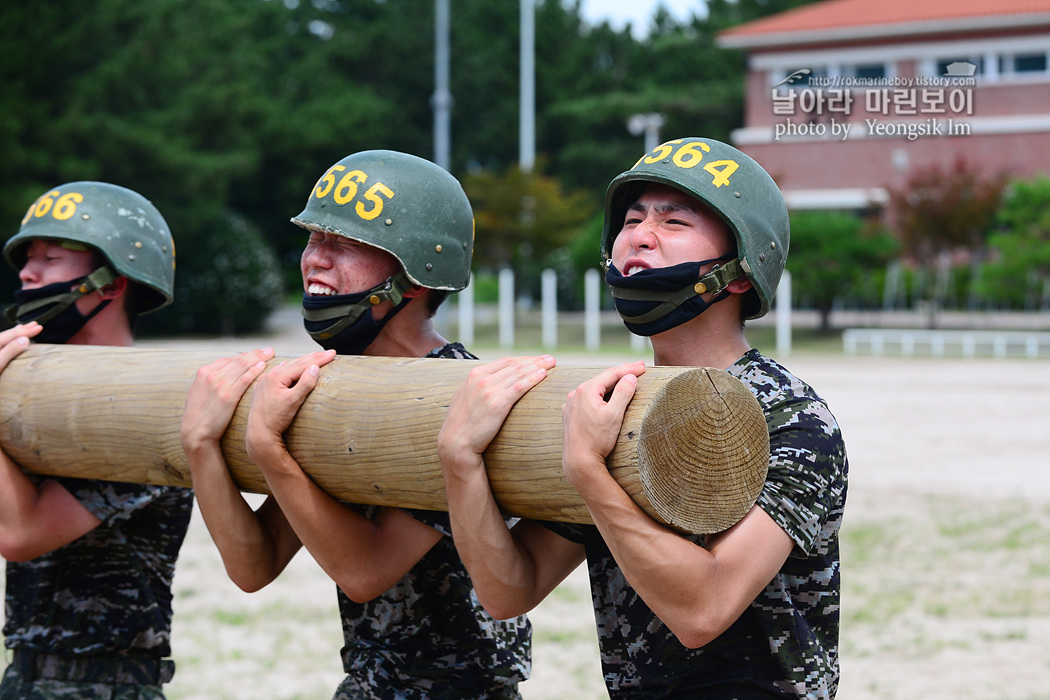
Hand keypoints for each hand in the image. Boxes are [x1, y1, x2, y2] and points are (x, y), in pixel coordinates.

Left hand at [0, 322, 40, 373]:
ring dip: (15, 333)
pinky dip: (9, 340)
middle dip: (22, 329)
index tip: (39, 328)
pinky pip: (2, 344)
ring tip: (23, 328)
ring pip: (3, 338)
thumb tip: (25, 340)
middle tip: (34, 325)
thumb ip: (10, 351)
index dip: (26, 331)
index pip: (11, 335)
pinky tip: (11, 341)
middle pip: (7, 334)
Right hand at [181, 348, 274, 452]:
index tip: (255, 354)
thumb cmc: (197, 415)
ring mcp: (220, 385)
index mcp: (203, 372)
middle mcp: (211, 375)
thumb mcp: (197, 392)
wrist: (195, 432)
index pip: (228, 359)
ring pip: (243, 366)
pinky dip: (254, 371)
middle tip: (268, 350)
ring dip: (258, 358)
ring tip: (270, 354)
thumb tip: (218, 373)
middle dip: (255, 353)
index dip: (244, 355)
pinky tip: (263, 366)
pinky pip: (244, 379)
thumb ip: (208, 380)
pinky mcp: (228, 396)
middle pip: (237, 360)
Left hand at [245, 350, 335, 464]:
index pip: (303, 364)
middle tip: (327, 353)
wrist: (259, 433)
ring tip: (313, 357)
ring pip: (287, 367)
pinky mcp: (263, 388)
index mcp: (276, 376)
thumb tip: (314, 368)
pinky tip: (288, 366)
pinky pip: (278, 373)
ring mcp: (264, 381)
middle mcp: (269, 376)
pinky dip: (289, 368)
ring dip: (301, 362)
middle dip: (312, 358)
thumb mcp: (293, 401)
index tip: (332, 354)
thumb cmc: (275, 419)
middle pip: (295, 363)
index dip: (319, 359)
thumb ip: (305, 383)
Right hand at [439, 355, 555, 461]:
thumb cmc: (462, 422)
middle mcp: (482, 379)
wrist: (455, 441)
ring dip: (538, 366)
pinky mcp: (497, 404)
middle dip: (534, 360)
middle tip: (550, 359)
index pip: (504, 362)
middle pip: (514, 365)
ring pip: (519, 373)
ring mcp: (489, 390)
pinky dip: (533, 379)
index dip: (523, 359)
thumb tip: (492, 381)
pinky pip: (519, 387)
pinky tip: (543, 375)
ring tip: (551, 364)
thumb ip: (478, 385)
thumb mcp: (466, 396)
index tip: (536, 360)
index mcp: (474, 374)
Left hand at [561, 360, 645, 489]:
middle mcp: (575, 394)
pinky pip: (587, 399)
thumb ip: (623, 393)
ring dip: (609, 383)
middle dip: (621, 373)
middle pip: (602, 379)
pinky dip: (598, 395)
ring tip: (624, 378)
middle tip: (638, 367)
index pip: (612, 374)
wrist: (579, 462)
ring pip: (594, 389)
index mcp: (586, 390)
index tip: (643, 366)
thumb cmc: (597, 440)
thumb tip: (630, 377)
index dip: (629, 369)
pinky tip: (604, 395)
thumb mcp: (614, 415)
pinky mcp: (570, 415)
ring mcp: (571, 405)